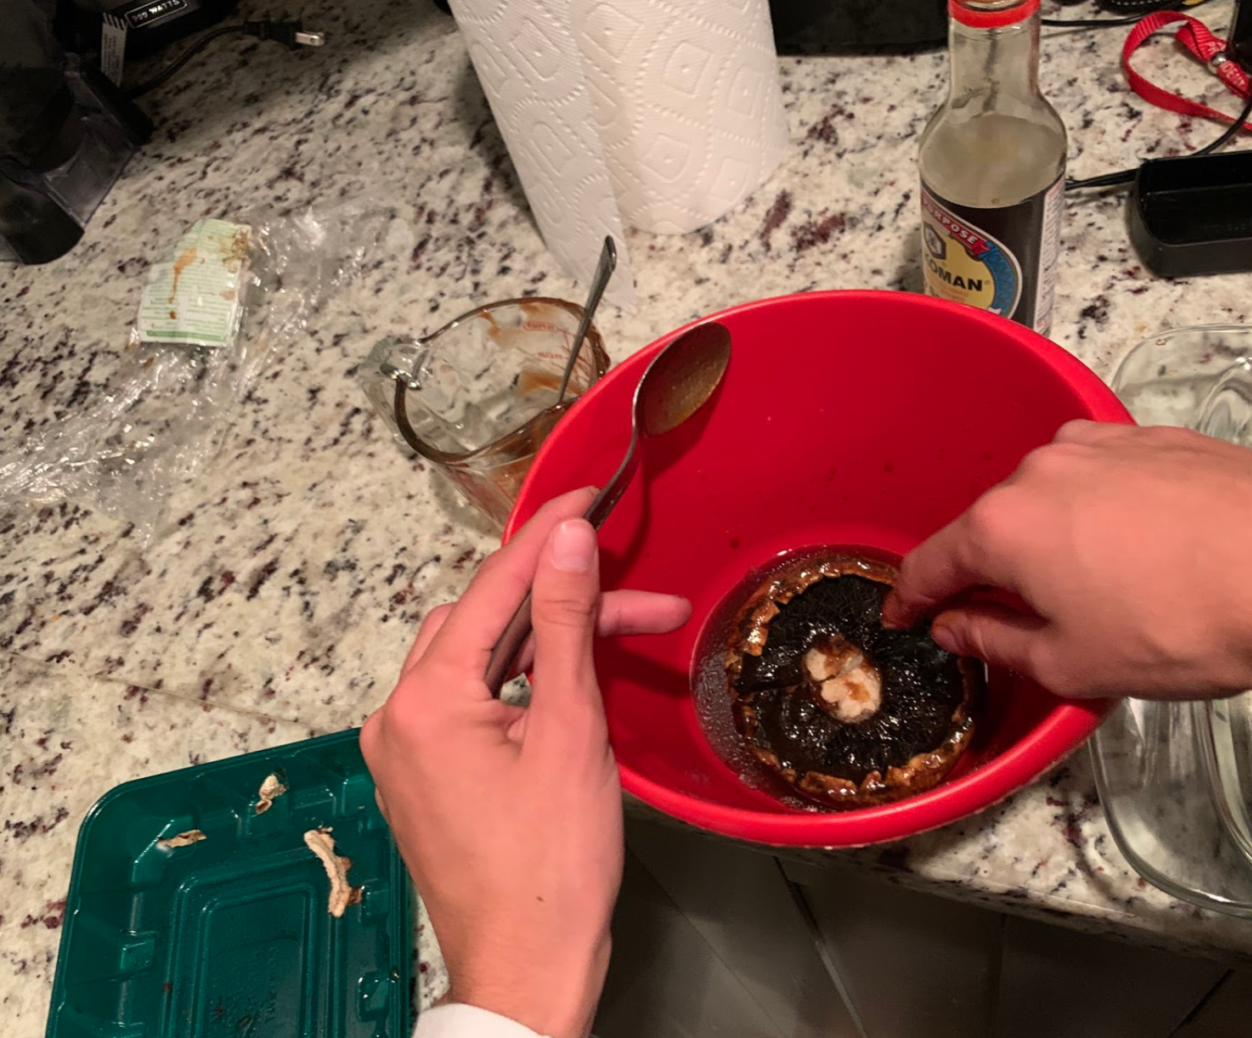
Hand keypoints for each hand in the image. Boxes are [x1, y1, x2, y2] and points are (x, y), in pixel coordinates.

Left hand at [361, 489, 689, 1037]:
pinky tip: (567, 682)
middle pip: (486, 623)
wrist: (527, 968)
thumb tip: (565, 538)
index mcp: (424, 700)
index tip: (590, 492)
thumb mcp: (569, 730)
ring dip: (545, 642)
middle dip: (564, 601)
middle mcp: (397, 717)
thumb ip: (563, 624)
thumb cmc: (552, 864)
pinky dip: (519, 682)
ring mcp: (405, 751)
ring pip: (478, 661)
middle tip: (644, 602)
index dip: (547, 533)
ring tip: (621, 640)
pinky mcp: (423, 778)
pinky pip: (469, 701)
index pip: (492, 587)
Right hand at [884, 422, 1251, 717]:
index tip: (905, 614)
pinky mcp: (1160, 439)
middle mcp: (1043, 468)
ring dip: (1057, 537)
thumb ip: (995, 643)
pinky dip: (1108, 515)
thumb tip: (957, 629)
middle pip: (995, 524)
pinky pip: (1108, 478)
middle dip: (997, 570)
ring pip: (1054, 496)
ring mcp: (1106, 444)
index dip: (912, 597)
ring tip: (1101, 590)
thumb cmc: (1181, 625)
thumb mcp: (1069, 663)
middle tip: (1017, 619)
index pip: (932, 562)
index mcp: (1004, 525)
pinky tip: (1148, 556)